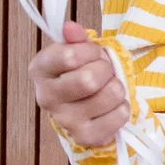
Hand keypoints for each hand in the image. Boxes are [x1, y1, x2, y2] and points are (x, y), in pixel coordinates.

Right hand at [31, 21, 129, 147]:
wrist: (87, 103)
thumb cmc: (84, 70)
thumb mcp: (80, 50)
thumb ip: (77, 38)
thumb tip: (70, 28)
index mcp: (41, 69)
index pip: (70, 56)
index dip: (91, 51)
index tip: (92, 54)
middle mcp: (46, 97)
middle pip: (89, 80)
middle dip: (106, 69)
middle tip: (104, 72)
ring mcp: (64, 120)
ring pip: (110, 95)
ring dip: (118, 87)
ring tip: (108, 87)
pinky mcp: (84, 137)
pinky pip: (119, 116)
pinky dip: (124, 108)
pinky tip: (112, 107)